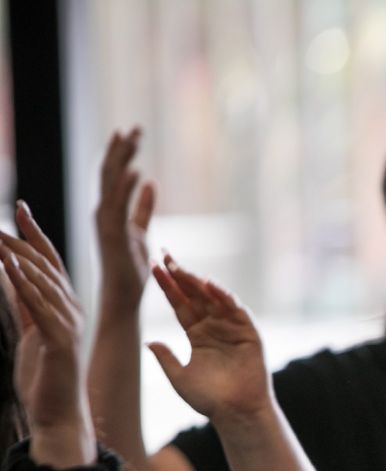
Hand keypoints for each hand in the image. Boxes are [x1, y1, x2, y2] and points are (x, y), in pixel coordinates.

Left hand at [1, 204, 93, 463]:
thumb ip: (25, 306)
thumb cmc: (45, 381)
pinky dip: (26, 284)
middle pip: (47, 266)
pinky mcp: (60, 341)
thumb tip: (12, 279)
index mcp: (65, 309)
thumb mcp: (31, 335)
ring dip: (20, 256)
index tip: (20, 208)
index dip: (35, 235)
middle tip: (2, 216)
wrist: (60, 417)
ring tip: (0, 235)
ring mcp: (69, 326)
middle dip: (23, 239)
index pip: (50, 264)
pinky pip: (41, 307)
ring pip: (45, 282)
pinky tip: (11, 266)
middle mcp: (72, 312)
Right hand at [94, 128, 157, 315]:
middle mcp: (103, 212)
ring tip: (134, 138)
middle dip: (122, 149)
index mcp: (109, 210)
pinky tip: (138, 170)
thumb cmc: (131, 267)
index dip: (122, 153)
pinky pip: (119, 207)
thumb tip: (150, 183)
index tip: (132, 133)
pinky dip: (127, 188)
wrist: (123, 296)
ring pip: (111, 183)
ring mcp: (106, 222)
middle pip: (110, 172)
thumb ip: (143, 207)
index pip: (114, 174)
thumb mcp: (140, 230)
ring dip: (123, 160)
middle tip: (135, 127)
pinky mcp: (113, 235)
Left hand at [148, 257, 272, 425]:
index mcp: (197, 335)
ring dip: (198, 282)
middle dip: (180, 275)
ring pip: (213, 299)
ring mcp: (232, 328)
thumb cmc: (209, 399)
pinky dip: (225, 297)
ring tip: (180, 267)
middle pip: (194, 296)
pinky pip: (236, 310)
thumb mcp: (179, 377)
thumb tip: (149, 341)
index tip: (153, 266)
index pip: (179, 304)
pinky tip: (210, 285)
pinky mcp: (249, 333)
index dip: (167, 286)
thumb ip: (166, 357)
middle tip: (164, 255)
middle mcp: (214, 328)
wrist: (236, 412)